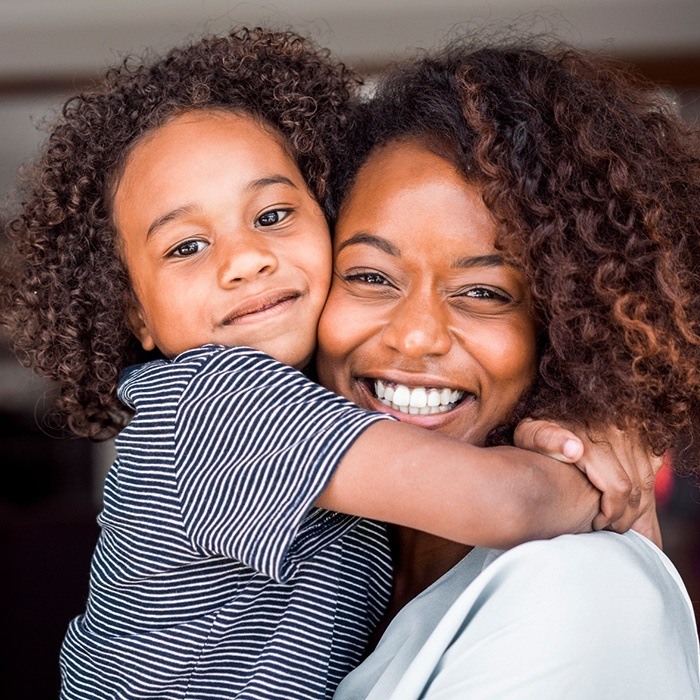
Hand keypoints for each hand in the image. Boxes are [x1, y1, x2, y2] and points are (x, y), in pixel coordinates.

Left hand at [514, 419, 663, 540]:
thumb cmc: (536, 427)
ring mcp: (633, 430)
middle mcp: (618, 432)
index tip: (596, 523)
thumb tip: (574, 450)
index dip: (611, 513)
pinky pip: (652, 466)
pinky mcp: (642, 431)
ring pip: (647, 482)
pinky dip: (644, 488)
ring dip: (635, 506)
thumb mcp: (530, 432)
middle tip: (606, 526)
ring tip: (614, 516)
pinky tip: (627, 499)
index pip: (619, 488)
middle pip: (636, 489)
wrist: (554, 402)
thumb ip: (545, 439)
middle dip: (624, 516)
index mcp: (592, 437)